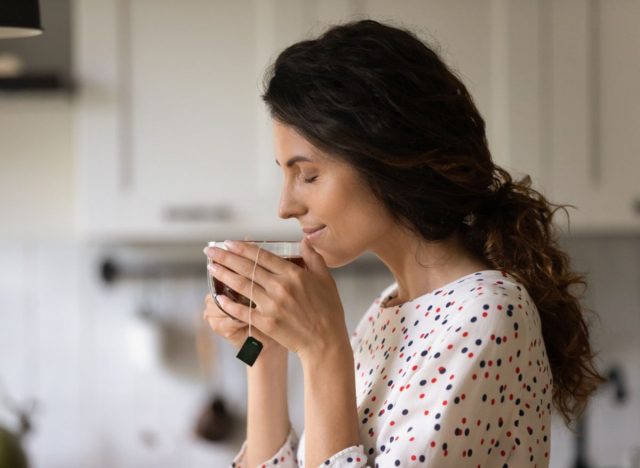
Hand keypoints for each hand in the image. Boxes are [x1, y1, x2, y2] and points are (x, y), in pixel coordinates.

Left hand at [203, 239, 349, 359]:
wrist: (325, 342)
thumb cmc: (328, 311)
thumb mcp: (326, 280)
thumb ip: (314, 258)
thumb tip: (304, 241)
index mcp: (293, 274)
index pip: (262, 256)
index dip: (243, 248)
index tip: (229, 243)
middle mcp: (279, 287)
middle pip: (247, 267)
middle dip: (226, 257)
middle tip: (210, 251)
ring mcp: (271, 305)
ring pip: (241, 285)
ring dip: (224, 275)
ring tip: (211, 268)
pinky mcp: (265, 322)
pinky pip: (242, 311)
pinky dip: (229, 304)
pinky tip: (218, 297)